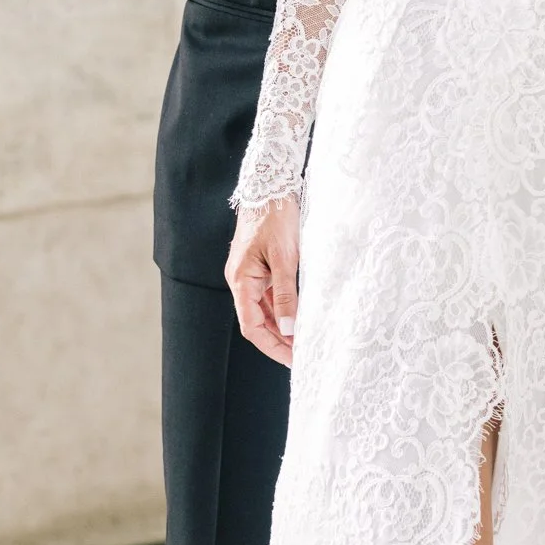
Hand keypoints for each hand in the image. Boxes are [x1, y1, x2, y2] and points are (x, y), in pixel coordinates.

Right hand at [226, 196, 300, 366]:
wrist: (271, 184)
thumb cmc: (276, 216)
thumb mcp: (285, 257)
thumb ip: (286, 294)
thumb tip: (289, 328)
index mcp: (241, 280)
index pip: (252, 326)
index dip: (272, 346)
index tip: (293, 360)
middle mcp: (241, 279)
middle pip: (256, 321)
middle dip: (278, 341)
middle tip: (303, 356)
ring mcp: (250, 273)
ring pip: (264, 309)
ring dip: (281, 326)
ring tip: (304, 341)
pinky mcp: (261, 265)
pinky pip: (270, 294)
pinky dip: (283, 308)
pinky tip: (299, 315)